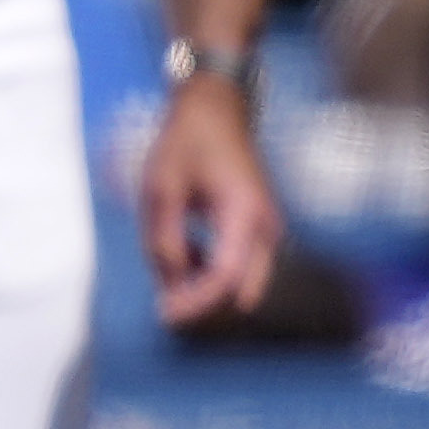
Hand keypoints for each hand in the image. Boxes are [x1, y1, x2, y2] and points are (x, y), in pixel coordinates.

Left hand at [139, 76, 280, 326]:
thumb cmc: (187, 144)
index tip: (164, 315)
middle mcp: (265, 228)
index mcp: (243, 214)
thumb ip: (165, 241)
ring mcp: (266, 230)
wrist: (217, 113)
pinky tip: (189, 255)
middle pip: (242, 290)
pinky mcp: (259, 231)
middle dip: (204, 306)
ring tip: (171, 271)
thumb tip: (171, 287)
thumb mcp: (162, 191)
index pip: (225, 277)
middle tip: (164, 306)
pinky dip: (213, 275)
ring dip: (206, 289)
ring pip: (243, 283)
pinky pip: (241, 268)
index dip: (195, 303)